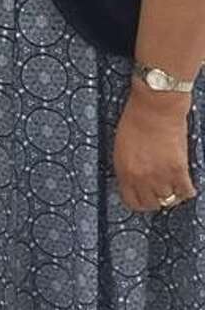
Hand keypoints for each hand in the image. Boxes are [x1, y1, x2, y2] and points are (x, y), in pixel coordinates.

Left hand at [114, 89, 195, 212]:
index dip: (139, 202)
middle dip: (156, 200)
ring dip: (172, 194)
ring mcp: (160, 175)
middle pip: (150, 204)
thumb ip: (128, 166)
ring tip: (175, 187)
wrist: (155, 106)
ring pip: (168, 200)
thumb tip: (135, 180)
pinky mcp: (178, 170)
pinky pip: (185, 192)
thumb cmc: (136, 118)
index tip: (145, 198)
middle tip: (161, 192)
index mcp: (123, 170)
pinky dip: (188, 190)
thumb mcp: (122, 146)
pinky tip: (187, 186)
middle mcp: (140, 177)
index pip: (130, 201)